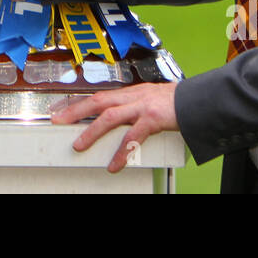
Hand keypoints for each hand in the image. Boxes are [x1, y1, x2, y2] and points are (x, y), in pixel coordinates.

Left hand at [50, 83, 178, 172]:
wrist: (200, 99)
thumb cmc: (178, 101)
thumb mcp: (152, 99)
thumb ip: (136, 108)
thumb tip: (121, 121)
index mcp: (132, 92)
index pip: (100, 95)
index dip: (79, 102)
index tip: (63, 109)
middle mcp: (134, 96)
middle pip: (98, 100)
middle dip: (75, 110)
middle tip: (58, 120)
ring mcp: (142, 106)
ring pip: (110, 116)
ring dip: (92, 131)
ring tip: (80, 145)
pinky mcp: (153, 118)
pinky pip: (133, 137)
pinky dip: (122, 152)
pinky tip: (115, 164)